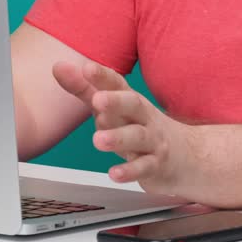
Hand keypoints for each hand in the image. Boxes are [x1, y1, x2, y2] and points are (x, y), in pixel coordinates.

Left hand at [52, 61, 196, 195]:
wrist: (184, 155)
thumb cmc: (138, 126)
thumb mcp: (112, 108)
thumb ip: (84, 89)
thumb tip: (58, 66)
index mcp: (130, 100)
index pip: (118, 83)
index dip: (103, 76)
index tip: (87, 68)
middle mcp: (143, 117)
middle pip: (133, 105)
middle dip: (116, 101)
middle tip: (97, 100)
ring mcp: (152, 141)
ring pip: (138, 137)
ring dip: (118, 138)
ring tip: (98, 140)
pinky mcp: (156, 165)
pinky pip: (145, 167)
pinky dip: (130, 171)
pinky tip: (114, 174)